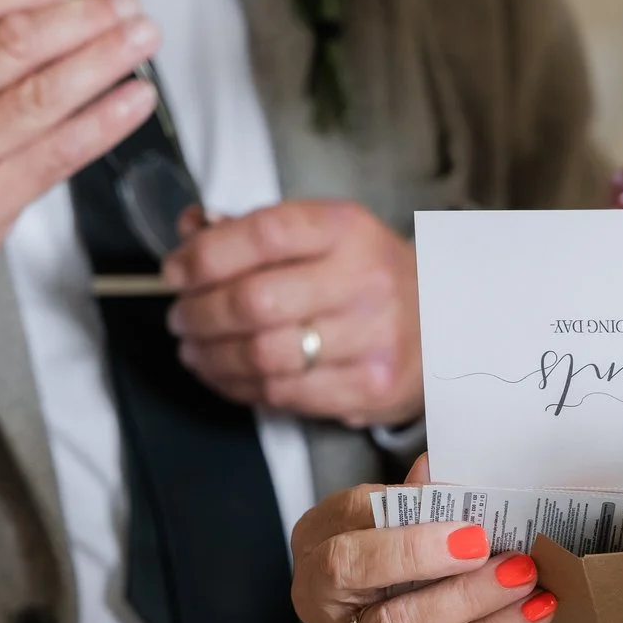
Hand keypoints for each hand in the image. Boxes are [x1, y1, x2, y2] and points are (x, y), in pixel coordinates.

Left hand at [164, 200, 422, 427]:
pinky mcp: (370, 388)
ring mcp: (372, 338)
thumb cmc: (366, 275)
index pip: (263, 235)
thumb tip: (189, 229)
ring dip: (211, 356)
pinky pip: (283, 395)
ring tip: (192, 349)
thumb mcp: (322, 235)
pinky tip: (224, 375)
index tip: (174, 272)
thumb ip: (254, 229)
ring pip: (262, 356)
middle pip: (254, 302)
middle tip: (179, 319)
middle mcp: (364, 279)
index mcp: (346, 228)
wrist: (447, 324)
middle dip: (199, 314)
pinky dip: (238, 388)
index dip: (205, 256)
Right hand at [291, 463, 555, 622]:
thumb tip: (436, 466)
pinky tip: (536, 609)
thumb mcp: (423, 541)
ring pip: (399, 621)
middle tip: (480, 540)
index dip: (403, 504)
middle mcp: (321, 599)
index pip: (349, 512)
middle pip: (350, 567)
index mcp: (321, 542)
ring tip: (523, 573)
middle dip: (416, 550)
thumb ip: (424, 505)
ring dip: (470, 594)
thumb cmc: (426, 588)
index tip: (460, 501)